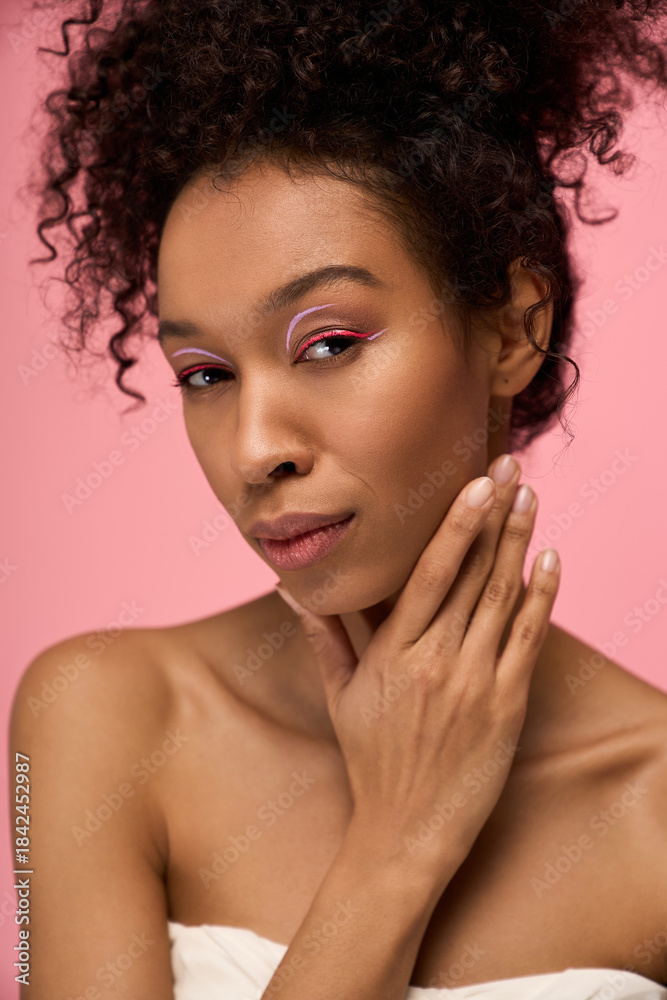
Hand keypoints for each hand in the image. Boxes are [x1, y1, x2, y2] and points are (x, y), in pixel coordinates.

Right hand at [275, 455, 559, 884]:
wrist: (408, 828)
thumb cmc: (372, 760)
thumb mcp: (340, 695)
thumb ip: (324, 636)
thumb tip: (291, 589)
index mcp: (395, 653)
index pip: (430, 573)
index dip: (456, 524)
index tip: (475, 483)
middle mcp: (437, 660)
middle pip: (473, 574)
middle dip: (494, 515)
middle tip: (511, 467)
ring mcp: (477, 682)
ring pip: (504, 598)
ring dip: (521, 543)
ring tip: (530, 497)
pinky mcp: (507, 705)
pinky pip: (528, 640)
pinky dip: (543, 598)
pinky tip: (551, 560)